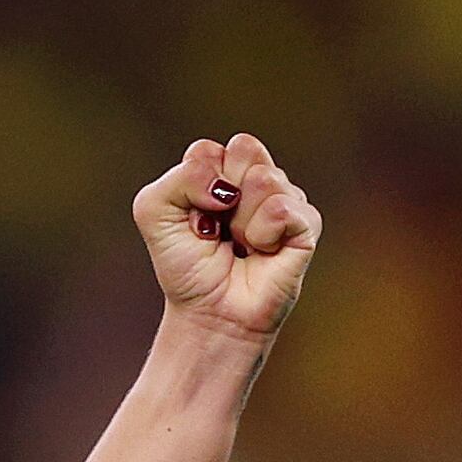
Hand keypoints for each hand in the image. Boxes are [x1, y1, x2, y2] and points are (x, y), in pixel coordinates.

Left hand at [132, 134, 320, 344]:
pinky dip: (262, 235)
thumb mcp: (154, 214)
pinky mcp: (306, 222)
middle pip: (244, 148)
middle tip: (218, 229)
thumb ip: (178, 179)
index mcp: (221, 169)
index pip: (206, 150)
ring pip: (263, 178)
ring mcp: (284, 196)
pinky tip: (262, 251)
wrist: (210, 314)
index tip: (193, 220)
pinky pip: (281, 208)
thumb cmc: (186, 266)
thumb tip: (227, 187)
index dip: (193, 187)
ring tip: (239, 244)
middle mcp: (256, 177)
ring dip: (240, 221)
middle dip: (220, 194)